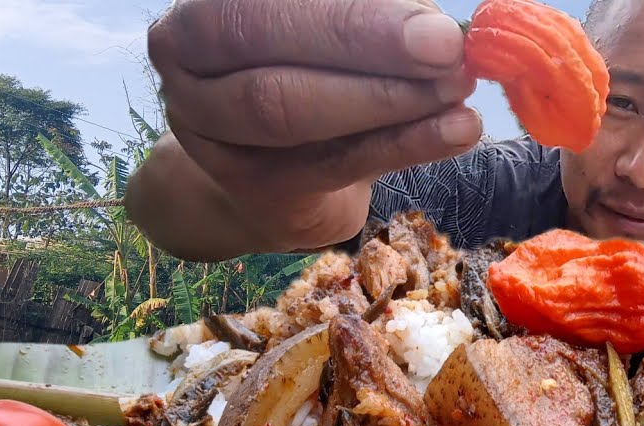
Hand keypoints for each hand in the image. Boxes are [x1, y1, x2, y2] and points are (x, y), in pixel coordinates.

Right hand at [147, 0, 481, 216]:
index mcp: (203, 13)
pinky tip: (454, 133)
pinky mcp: (255, 191)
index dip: (348, 15)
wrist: (272, 180)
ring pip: (291, 109)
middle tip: (448, 54)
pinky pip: (332, 164)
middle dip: (368, 47)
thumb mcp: (329, 37)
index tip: (435, 27)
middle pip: (268, 47)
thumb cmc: (310, 77)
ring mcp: (209, 135)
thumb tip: (441, 29)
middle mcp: (185, 66)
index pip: (265, 6)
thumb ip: (369, 21)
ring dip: (388, 99)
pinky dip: (402, 146)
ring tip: (458, 91)